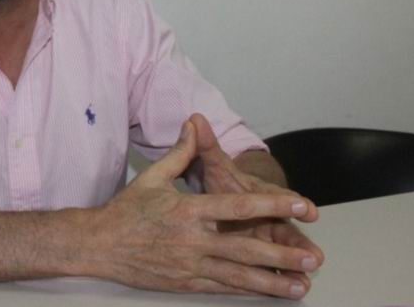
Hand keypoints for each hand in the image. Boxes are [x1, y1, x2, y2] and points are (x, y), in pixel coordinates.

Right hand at [88, 121, 321, 298]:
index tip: (303, 206)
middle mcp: (193, 239)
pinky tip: (266, 293)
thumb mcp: (154, 176)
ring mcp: (190, 265)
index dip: (274, 205)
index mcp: (190, 209)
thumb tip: (194, 123)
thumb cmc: (127, 209)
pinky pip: (221, 288)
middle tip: (314, 258)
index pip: (240, 206)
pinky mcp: (184, 282)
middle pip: (247, 248)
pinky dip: (246, 291)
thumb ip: (181, 151)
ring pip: (239, 275)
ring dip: (273, 282)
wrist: (98, 244)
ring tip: (302, 285)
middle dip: (284, 254)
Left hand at [190, 113, 323, 287]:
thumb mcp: (214, 165)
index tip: (307, 208)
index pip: (277, 197)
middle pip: (284, 230)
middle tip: (315, 255)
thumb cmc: (224, 182)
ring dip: (293, 265)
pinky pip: (269, 268)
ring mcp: (264, 237)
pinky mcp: (259, 254)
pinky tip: (287, 292)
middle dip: (299, 243)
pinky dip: (278, 279)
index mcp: (258, 194)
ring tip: (304, 280)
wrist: (227, 195)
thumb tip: (195, 119)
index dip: (292, 203)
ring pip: (281, 252)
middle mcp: (266, 216)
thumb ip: (205, 145)